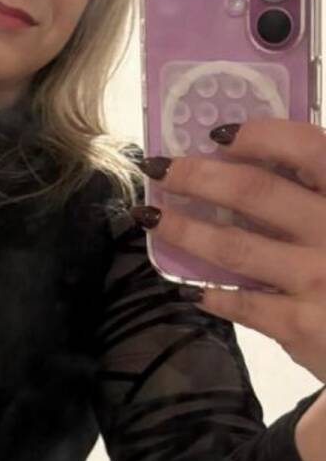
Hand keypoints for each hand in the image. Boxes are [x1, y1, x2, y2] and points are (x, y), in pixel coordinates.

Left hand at [134, 119, 325, 382]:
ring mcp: (317, 280)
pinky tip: (190, 287)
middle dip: (197, 176)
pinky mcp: (302, 326)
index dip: (260, 135)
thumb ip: (318, 195)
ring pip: (234, 247)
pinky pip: (241, 303)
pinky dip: (211, 293)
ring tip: (151, 217)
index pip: (308, 149)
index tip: (218, 134)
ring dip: (185, 229)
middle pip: (254, 192)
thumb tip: (252, 163)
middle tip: (159, 168)